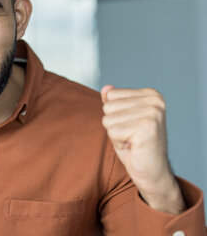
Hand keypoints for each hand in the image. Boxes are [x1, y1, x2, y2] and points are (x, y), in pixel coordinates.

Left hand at [100, 85, 184, 213]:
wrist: (152, 173)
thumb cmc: (135, 145)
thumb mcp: (122, 119)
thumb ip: (114, 102)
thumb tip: (106, 88)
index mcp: (151, 94)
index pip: (110, 95)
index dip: (115, 115)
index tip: (131, 126)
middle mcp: (154, 101)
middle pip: (108, 107)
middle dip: (114, 125)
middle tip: (131, 136)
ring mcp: (152, 114)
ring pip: (108, 119)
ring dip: (116, 134)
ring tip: (132, 141)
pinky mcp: (146, 128)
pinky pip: (112, 132)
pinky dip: (118, 143)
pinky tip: (133, 147)